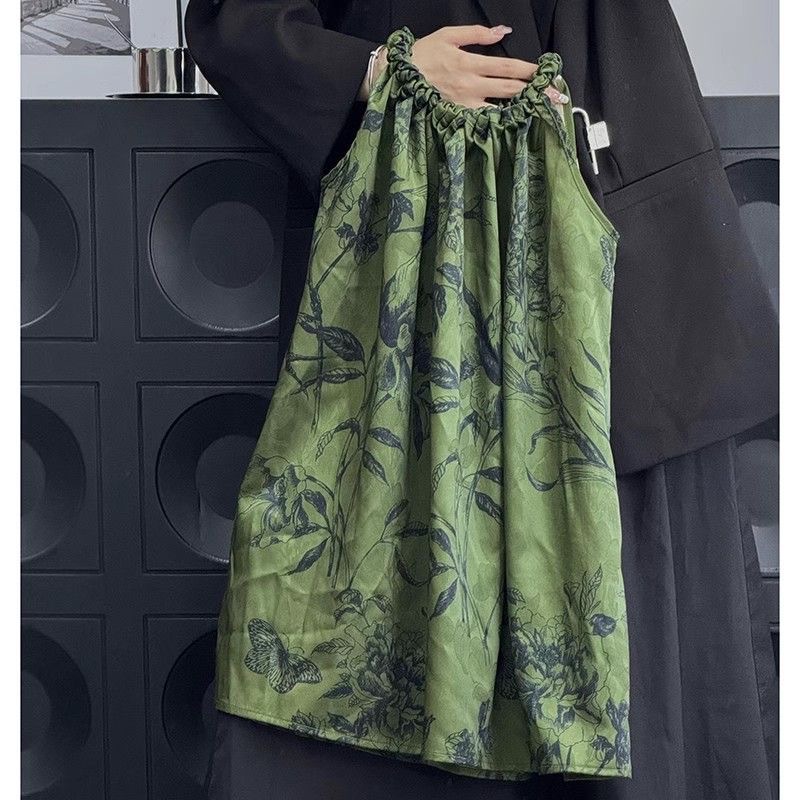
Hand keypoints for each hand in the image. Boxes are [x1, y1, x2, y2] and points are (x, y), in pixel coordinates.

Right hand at [359, 24, 567, 107]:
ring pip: (500, 110)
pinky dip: (501, 123)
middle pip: (511, 91)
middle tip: (558, 98)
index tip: (550, 75)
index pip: (508, 68)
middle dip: (536, 94)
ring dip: (523, 111)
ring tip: (543, 112)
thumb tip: (503, 31)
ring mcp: (465, 106)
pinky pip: (483, 122)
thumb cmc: (421, 56)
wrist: (396, 81)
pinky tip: (516, 125)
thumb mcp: (447, 35)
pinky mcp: (458, 119)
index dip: (531, 72)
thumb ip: (477, 33)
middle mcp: (470, 87)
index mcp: (470, 63)